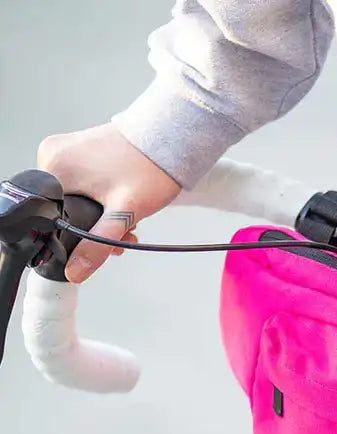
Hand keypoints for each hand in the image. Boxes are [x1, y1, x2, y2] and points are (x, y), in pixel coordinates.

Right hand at [38, 124, 180, 282]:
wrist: (169, 140)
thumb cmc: (150, 168)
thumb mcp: (123, 214)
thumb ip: (96, 244)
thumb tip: (75, 270)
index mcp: (54, 169)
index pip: (48, 215)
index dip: (72, 236)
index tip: (98, 243)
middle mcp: (53, 156)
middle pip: (63, 208)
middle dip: (94, 229)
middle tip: (122, 233)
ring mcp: (67, 151)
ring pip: (75, 198)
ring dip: (102, 217)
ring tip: (129, 216)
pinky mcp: (80, 151)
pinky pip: (83, 184)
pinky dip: (101, 200)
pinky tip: (121, 201)